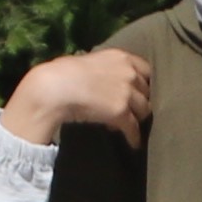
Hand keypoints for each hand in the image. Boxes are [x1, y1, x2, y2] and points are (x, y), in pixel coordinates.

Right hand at [0, 44, 154, 145]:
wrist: (55, 87)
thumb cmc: (63, 72)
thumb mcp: (89, 60)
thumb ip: (103, 67)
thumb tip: (101, 76)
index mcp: (121, 57)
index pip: (145, 69)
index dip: (143, 81)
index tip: (139, 89)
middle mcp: (129, 74)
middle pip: (147, 91)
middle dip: (141, 99)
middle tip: (133, 109)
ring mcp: (127, 94)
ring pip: (144, 110)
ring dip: (138, 118)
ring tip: (132, 125)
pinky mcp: (121, 113)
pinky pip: (133, 128)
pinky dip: (134, 137)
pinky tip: (133, 143)